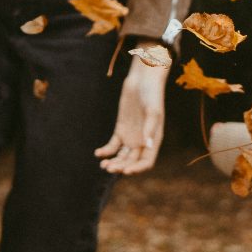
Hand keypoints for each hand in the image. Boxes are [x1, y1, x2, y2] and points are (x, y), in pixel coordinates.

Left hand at [95, 56, 168, 174]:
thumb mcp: (152, 110)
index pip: (146, 162)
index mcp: (153, 140)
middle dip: (121, 167)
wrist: (142, 79)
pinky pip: (113, 145)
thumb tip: (147, 146)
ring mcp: (131, 136)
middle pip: (131, 161)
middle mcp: (143, 141)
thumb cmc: (151, 94)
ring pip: (121, 156)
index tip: (126, 171)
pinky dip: (106, 151)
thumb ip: (150, 128)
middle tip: (109, 168)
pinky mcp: (121, 129)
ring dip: (113, 162)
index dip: (137, 169)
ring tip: (103, 165)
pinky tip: (98, 153)